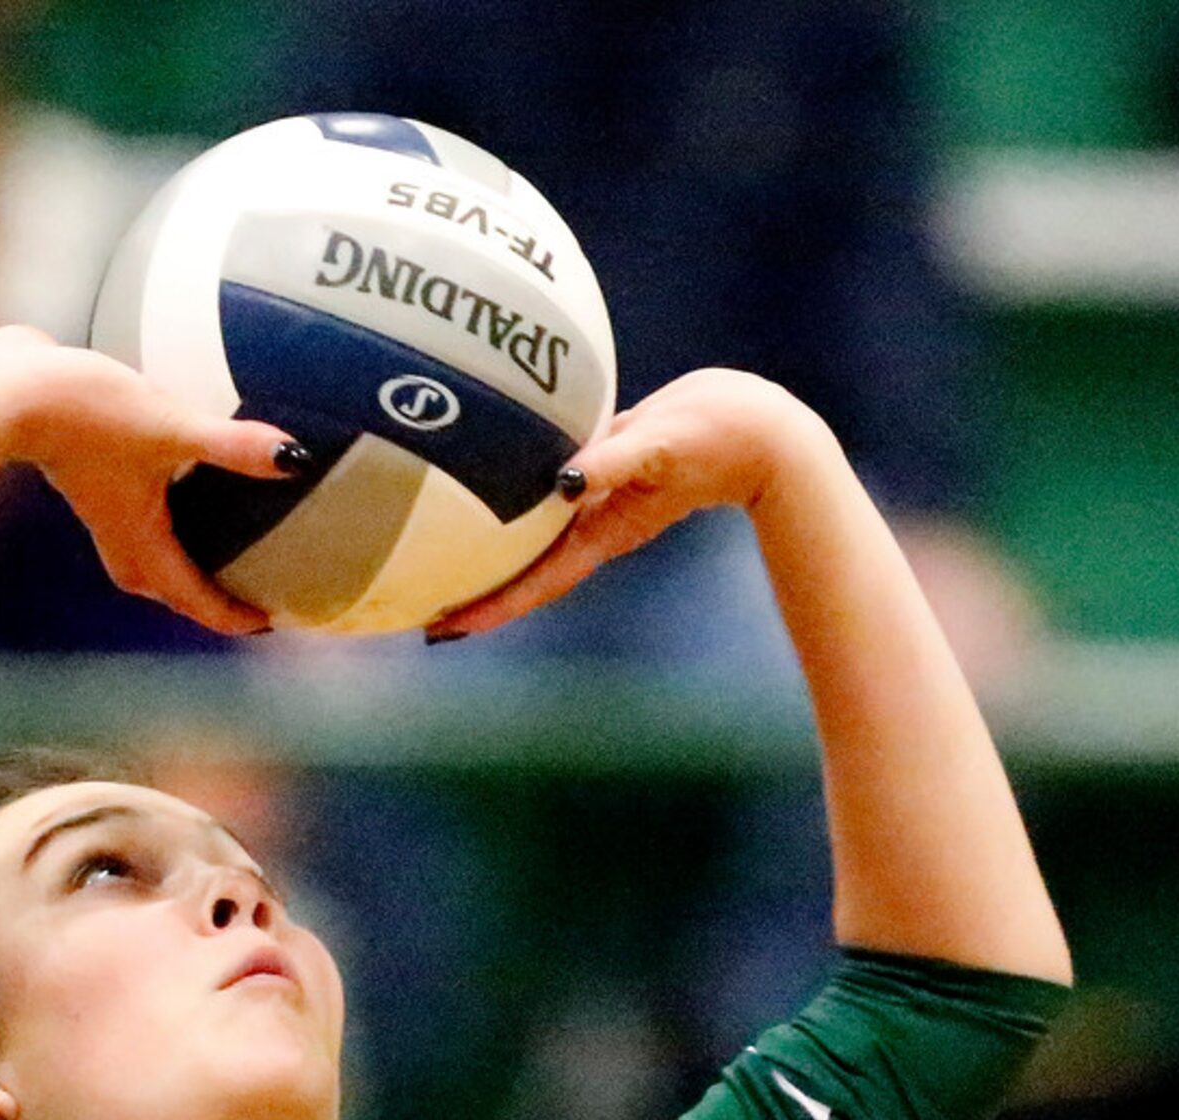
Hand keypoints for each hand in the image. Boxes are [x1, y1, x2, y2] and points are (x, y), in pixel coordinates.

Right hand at [10, 345, 297, 635]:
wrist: (13, 390)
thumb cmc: (86, 414)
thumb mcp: (169, 427)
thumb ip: (232, 446)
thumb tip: (295, 458)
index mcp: (142, 543)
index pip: (196, 600)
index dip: (237, 616)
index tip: (274, 622)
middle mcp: (122, 541)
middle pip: (171, 593)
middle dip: (211, 604)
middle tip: (254, 601)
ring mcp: (105, 516)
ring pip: (150, 565)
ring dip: (184, 573)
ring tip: (223, 562)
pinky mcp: (96, 488)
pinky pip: (139, 529)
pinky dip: (167, 534)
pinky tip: (181, 501)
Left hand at [429, 368, 829, 640]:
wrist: (759, 430)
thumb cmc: (718, 434)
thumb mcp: (659, 444)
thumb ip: (613, 462)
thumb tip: (565, 480)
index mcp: (600, 531)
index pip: (534, 580)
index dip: (490, 606)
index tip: (444, 629)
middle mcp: (591, 526)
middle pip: (523, 573)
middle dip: (476, 596)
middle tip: (418, 615)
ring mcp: (596, 505)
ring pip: (531, 542)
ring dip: (489, 557)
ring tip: (435, 566)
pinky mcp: (601, 475)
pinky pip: (546, 499)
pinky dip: (513, 506)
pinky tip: (483, 493)